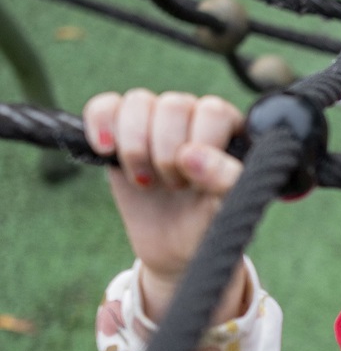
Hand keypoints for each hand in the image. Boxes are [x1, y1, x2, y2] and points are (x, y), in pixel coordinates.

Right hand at [84, 90, 245, 321]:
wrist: (177, 249)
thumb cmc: (210, 223)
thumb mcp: (228, 208)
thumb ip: (225, 179)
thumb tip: (190, 155)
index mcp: (230, 129)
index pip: (212, 111)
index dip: (199, 145)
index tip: (196, 179)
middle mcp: (195, 116)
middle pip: (173, 105)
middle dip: (167, 154)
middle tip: (175, 187)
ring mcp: (156, 121)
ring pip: (138, 102)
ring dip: (135, 146)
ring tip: (146, 180)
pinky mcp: (120, 131)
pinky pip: (105, 106)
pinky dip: (100, 124)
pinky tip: (107, 151)